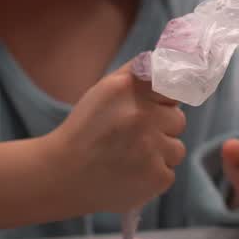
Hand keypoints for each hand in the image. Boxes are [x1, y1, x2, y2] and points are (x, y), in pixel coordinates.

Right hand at [41, 62, 186, 214]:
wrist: (60, 177)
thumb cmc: (86, 130)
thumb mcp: (105, 90)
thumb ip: (141, 72)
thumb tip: (176, 61)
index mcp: (129, 88)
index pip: (175, 84)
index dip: (166, 100)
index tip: (159, 107)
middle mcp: (142, 115)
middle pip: (178, 120)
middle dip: (160, 129)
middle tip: (131, 138)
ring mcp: (151, 148)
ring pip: (176, 149)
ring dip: (158, 154)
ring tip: (129, 158)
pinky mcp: (156, 177)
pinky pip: (168, 173)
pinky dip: (151, 176)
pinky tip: (128, 175)